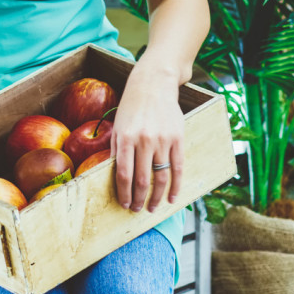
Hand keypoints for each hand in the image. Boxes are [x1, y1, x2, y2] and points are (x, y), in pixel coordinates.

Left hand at [111, 60, 184, 212]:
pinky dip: (175, 186)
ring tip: (152, 207)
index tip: (123, 204)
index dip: (123, 193)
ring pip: (161, 177)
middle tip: (137, 209)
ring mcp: (163, 140)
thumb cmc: (132, 107)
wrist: (154, 84)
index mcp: (126, 137)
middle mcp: (144, 140)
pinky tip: (172, 198)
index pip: (124, 174)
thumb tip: (115, 176)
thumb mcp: (118, 126)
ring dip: (157, 197)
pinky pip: (178, 168)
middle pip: (142, 179)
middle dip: (138, 199)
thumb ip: (117, 150)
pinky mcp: (178, 139)